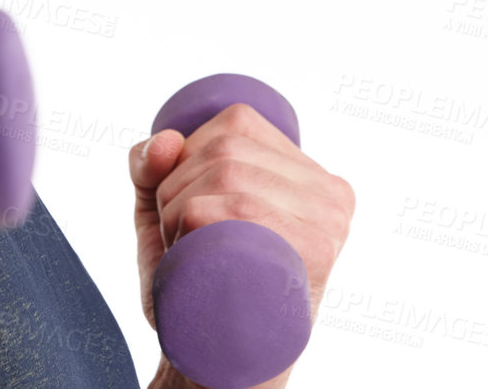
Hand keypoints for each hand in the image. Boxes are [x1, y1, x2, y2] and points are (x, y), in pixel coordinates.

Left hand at [129, 104, 355, 382]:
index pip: (237, 123)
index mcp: (311, 175)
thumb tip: (164, 140)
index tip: (183, 204)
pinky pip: (237, 208)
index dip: (188, 153)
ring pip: (226, 174)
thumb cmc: (198, 289)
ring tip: (184, 251)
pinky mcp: (315, 255)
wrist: (217, 367)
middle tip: (176, 239)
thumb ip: (156, 169)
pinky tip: (193, 253)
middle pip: (226, 149)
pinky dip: (192, 223)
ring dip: (176, 210)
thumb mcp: (170, 216)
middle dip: (174, 187)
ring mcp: (328, 224)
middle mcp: (331, 193)